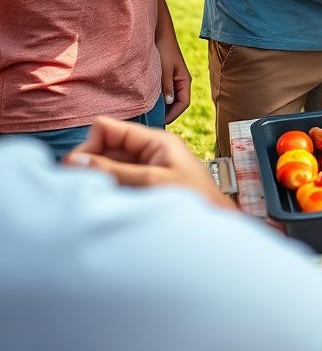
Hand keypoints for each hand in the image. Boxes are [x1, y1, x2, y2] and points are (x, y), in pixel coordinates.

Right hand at [64, 117, 229, 209]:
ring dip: (97, 179)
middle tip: (80, 187)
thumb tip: (76, 160)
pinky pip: (117, 182)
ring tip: (92, 197)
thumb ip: (115, 171)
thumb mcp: (152, 182)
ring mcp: (145, 169)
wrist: (216, 221)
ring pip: (109, 166)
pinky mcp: (144, 186)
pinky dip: (107, 189)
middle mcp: (148, 151)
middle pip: (106, 148)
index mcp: (154, 140)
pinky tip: (104, 202)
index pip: (109, 129)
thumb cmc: (194, 198)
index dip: (89, 145)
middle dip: (89, 164)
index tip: (75, 169)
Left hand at [155, 27, 191, 123]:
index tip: (161, 121)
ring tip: (150, 113)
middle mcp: (181, 82)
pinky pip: (165, 92)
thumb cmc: (164, 50)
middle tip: (153, 121)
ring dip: (163, 106)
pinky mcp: (166, 78)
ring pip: (171, 99)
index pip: (184, 103)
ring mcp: (174, 80)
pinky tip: (149, 102)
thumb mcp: (165, 69)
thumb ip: (167, 86)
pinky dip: (159, 99)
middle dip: (168, 113)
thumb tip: (170, 103)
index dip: (174, 114)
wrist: (160, 34)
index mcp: (185, 80)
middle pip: (178, 103)